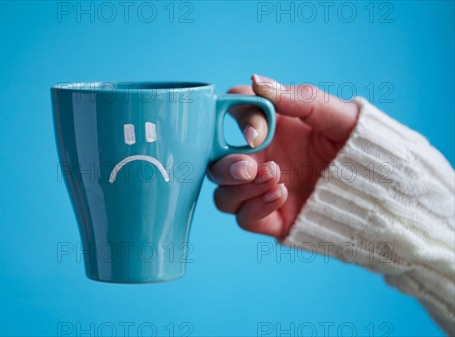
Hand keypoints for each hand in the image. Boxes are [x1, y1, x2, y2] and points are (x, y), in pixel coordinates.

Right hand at [208, 74, 359, 237]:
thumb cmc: (361, 147)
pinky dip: (256, 207)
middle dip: (226, 165)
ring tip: (275, 179)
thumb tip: (257, 81)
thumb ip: (297, 98)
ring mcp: (262, 191)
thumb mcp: (336, 115)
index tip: (257, 132)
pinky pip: (244, 218)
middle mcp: (260, 159)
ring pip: (223, 194)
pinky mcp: (271, 219)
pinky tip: (282, 195)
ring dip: (239, 187)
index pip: (232, 114)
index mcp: (270, 129)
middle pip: (216, 162)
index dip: (235, 119)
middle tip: (249, 167)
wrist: (384, 190)